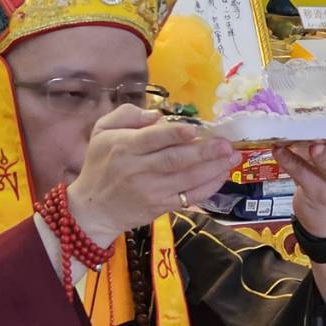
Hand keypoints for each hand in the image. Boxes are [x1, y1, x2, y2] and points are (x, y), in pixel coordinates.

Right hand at [66, 105, 235, 243]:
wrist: (93, 210)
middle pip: (175, 160)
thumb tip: (157, 116)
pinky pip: (189, 197)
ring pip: (187, 180)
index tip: (194, 129)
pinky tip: (222, 175)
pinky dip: (208, 187)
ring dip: (213, 169)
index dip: (174, 135)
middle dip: (204, 152)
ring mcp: (151, 191)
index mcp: (123, 147)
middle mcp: (138, 170)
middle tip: (227, 144)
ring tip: (232, 157)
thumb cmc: (99, 165)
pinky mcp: (161, 207)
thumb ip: (127, 115)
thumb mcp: (101, 132)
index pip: (152, 140)